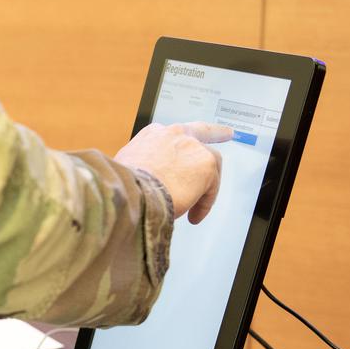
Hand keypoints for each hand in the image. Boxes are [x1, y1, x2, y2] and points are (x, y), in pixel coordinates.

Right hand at [114, 122, 232, 222]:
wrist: (129, 192)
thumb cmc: (122, 186)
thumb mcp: (126, 170)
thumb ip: (142, 169)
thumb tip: (145, 185)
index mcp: (153, 135)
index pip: (173, 135)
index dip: (181, 144)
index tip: (187, 144)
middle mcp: (174, 134)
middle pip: (201, 132)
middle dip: (215, 132)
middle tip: (227, 133)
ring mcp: (192, 147)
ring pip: (210, 163)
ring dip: (207, 184)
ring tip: (199, 206)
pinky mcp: (206, 165)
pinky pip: (211, 188)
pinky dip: (203, 203)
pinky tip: (193, 216)